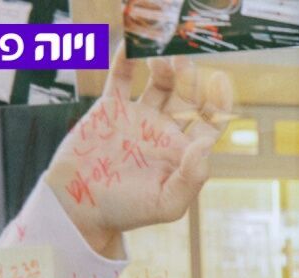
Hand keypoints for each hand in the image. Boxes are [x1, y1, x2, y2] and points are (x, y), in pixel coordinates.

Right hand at [43, 42, 233, 258]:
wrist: (79, 207)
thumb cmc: (126, 212)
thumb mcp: (166, 205)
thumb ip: (191, 178)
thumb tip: (206, 145)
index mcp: (183, 151)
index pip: (211, 121)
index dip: (219, 100)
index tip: (220, 79)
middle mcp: (165, 130)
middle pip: (187, 96)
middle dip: (190, 78)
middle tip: (184, 64)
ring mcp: (139, 117)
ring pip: (160, 82)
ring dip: (164, 66)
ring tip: (160, 58)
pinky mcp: (110, 108)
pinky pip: (122, 78)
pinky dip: (127, 59)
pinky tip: (131, 45)